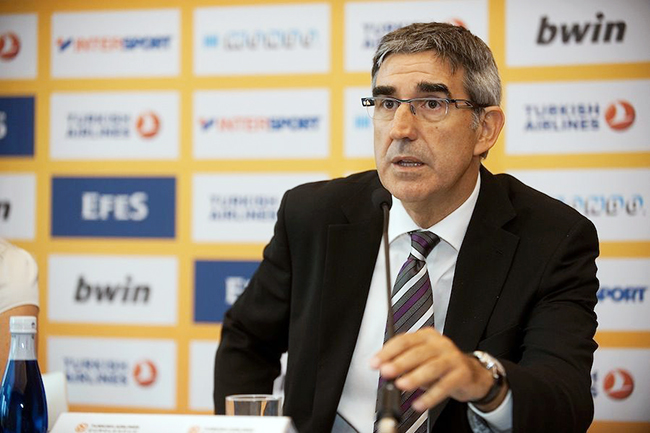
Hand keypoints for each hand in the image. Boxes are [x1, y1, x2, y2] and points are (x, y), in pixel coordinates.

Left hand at [369, 328, 506, 411]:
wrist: (471, 374)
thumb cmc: (441, 365)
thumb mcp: (421, 360)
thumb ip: (403, 363)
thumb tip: (384, 370)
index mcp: (426, 336)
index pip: (404, 341)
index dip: (387, 352)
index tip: (375, 363)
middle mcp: (440, 344)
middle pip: (417, 352)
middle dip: (399, 363)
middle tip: (386, 372)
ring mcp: (452, 358)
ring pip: (432, 367)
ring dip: (415, 377)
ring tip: (402, 386)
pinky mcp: (462, 374)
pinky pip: (445, 385)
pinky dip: (430, 396)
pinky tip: (419, 404)